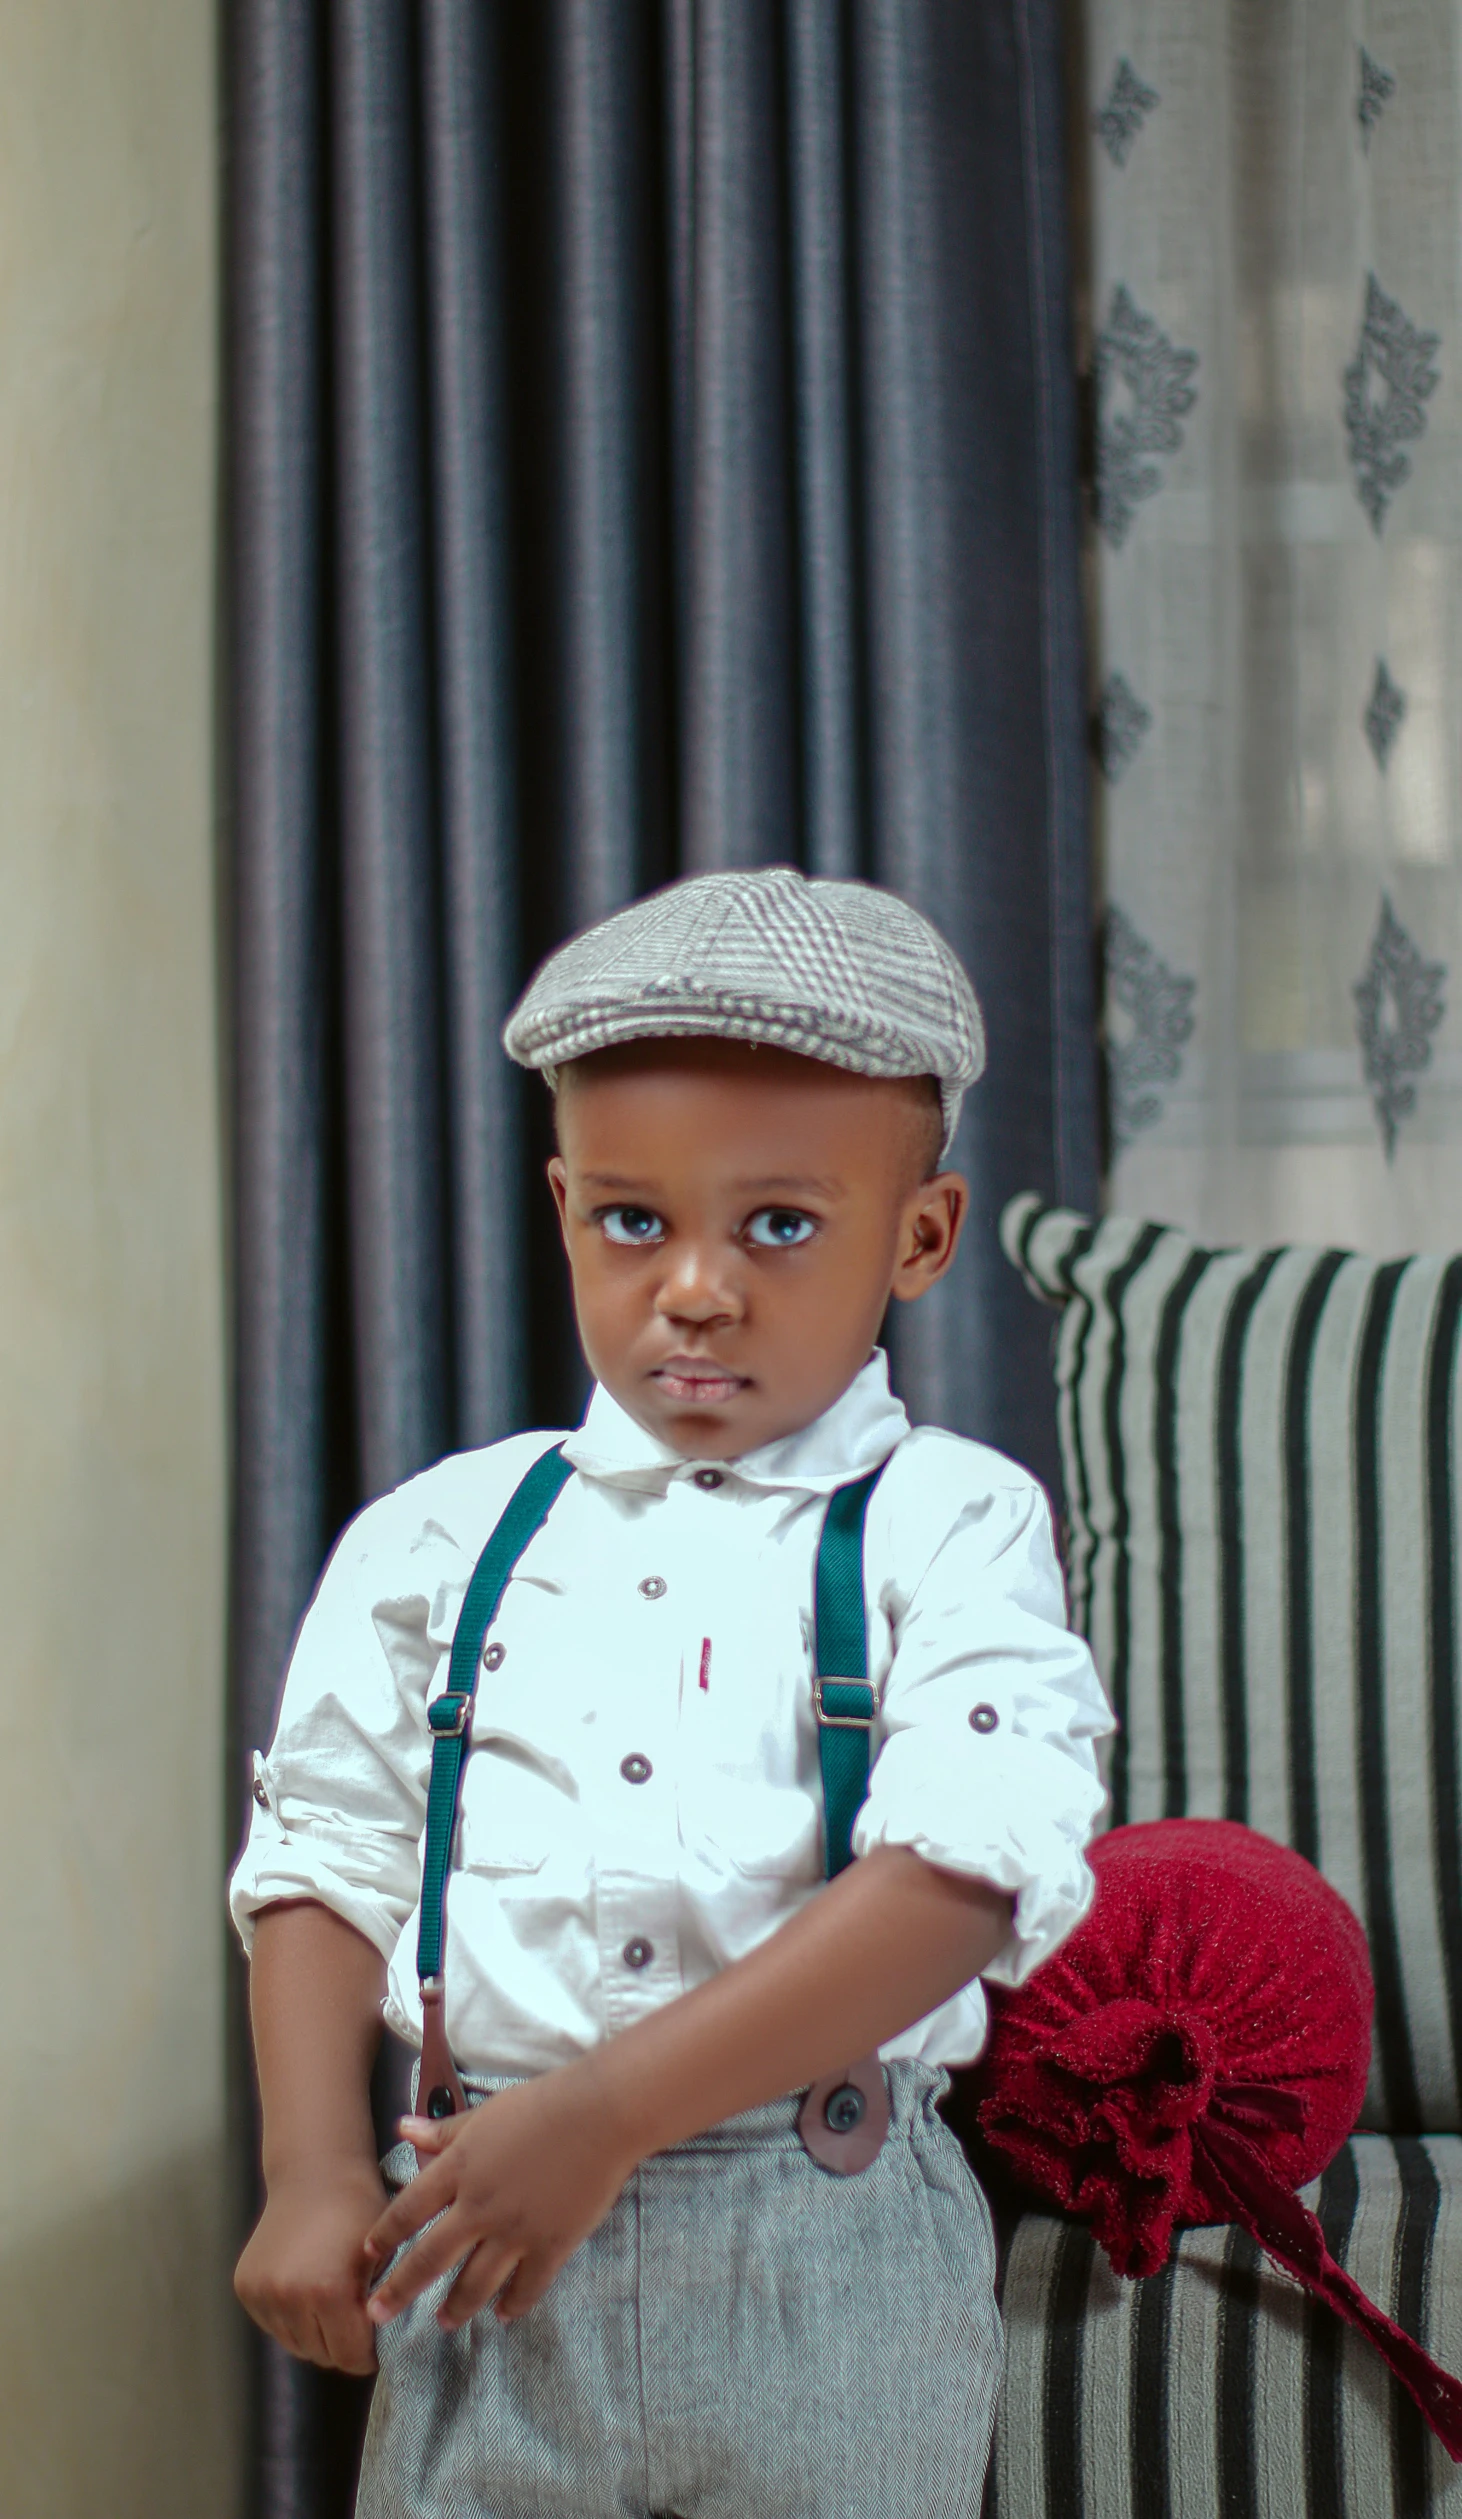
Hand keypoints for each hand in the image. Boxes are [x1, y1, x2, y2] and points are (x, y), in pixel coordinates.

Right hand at [235, 2159, 386, 2373]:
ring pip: (297, 2345)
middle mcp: (289, 2297)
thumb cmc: (357, 2211)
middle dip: (343, 2344)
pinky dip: (292, 2319)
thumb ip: (380, 2306)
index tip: (376, 2338)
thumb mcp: (382, 2258)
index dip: (369, 2352)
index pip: (351, 2357)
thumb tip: (378, 2347)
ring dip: (316, 2334)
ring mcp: (262, 2293)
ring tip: (330, 2302)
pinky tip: (305, 2289)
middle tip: (355, 2319)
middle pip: (323, 2355)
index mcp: (328, 2291)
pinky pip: (275, 2326)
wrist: (313, 2173)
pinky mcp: (245, 2288)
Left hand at [364, 2063, 637, 2331]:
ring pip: (476, 2282)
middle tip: (377, 2315)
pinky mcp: (551, 2244)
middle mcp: (480, 2206)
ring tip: (444, 2322)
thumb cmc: (541, 2105)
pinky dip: (513, 2304)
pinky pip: (527, 2286)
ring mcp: (515, 2231)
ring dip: (456, 2306)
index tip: (368, 2255)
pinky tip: (503, 2315)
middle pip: (431, 2257)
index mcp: (460, 2169)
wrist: (599, 2115)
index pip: (409, 2209)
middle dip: (400, 2290)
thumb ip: (443, 2131)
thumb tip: (402, 2128)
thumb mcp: (484, 2113)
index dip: (386, 2234)